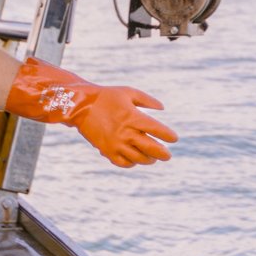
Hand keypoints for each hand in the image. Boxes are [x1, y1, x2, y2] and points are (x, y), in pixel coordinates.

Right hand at [5, 59, 176, 166]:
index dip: (168, 135)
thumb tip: (162, 108)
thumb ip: (147, 100)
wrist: (80, 106)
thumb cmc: (107, 96)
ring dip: (149, 159)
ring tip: (153, 157)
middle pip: (151, 148)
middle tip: (168, 155)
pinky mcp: (107, 151)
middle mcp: (125, 132)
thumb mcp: (128, 92)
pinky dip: (132, 163)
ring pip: (139, 158)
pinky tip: (136, 158)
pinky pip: (123, 163)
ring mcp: (116, 144)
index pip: (157, 130)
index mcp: (132, 117)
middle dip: (163, 153)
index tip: (174, 138)